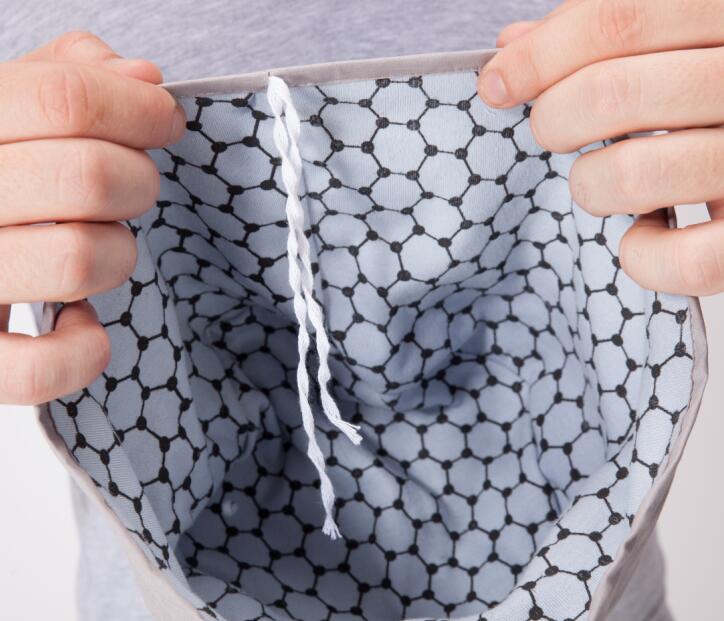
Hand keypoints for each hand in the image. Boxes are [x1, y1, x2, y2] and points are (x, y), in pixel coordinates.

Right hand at [0, 31, 184, 403]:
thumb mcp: (5, 108)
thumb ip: (63, 77)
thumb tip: (141, 78)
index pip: (63, 98)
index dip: (139, 109)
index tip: (166, 122)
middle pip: (86, 176)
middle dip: (139, 181)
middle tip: (134, 187)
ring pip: (79, 260)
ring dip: (117, 255)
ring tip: (99, 247)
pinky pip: (39, 368)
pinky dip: (84, 350)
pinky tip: (80, 322)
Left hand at [478, 0, 723, 295]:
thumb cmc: (713, 87)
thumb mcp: (676, 36)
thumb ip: (603, 35)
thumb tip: (510, 48)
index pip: (619, 16)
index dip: (539, 56)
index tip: (495, 86)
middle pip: (613, 93)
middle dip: (553, 119)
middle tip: (551, 130)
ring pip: (631, 175)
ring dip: (590, 184)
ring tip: (603, 179)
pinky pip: (685, 260)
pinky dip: (642, 257)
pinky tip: (643, 234)